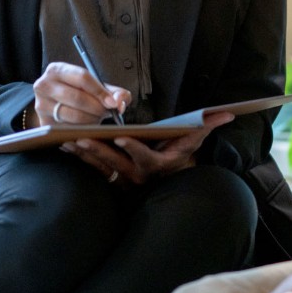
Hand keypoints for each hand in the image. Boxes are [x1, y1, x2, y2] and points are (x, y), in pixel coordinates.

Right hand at [32, 61, 129, 126]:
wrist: (54, 103)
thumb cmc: (78, 92)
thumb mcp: (95, 87)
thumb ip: (114, 92)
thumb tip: (119, 104)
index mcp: (57, 70)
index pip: (82, 78)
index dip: (100, 91)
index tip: (112, 103)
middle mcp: (44, 85)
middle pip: (77, 98)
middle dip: (97, 108)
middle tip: (107, 113)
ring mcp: (41, 105)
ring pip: (72, 115)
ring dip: (91, 120)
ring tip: (98, 119)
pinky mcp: (43, 123)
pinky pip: (68, 129)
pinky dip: (82, 129)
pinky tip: (88, 127)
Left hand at [62, 111, 234, 184]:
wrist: (170, 179)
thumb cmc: (181, 155)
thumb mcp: (194, 141)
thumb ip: (207, 126)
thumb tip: (227, 113)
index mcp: (157, 165)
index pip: (144, 157)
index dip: (132, 148)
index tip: (120, 136)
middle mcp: (138, 175)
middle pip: (115, 163)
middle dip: (97, 150)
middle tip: (80, 138)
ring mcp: (123, 179)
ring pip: (100, 167)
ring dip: (83, 155)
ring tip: (66, 141)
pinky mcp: (111, 179)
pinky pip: (92, 169)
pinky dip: (79, 158)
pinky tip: (65, 146)